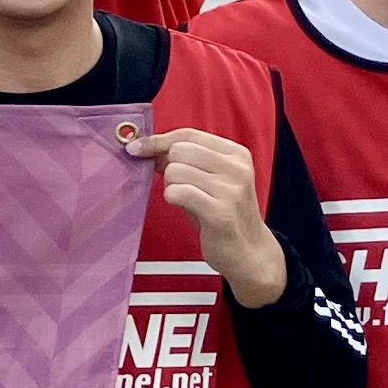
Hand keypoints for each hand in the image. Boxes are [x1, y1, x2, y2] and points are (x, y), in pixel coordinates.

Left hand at [126, 125, 283, 305]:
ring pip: (175, 171)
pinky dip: (172, 198)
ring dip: (171, 186)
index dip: (158, 140)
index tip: (138, 148)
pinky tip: (184, 206)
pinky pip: (178, 192)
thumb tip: (148, 148)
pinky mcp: (220, 213)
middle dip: (167, 168)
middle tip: (178, 186)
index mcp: (237, 155)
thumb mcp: (211, 180)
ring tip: (188, 200)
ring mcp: (231, 190)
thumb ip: (187, 161)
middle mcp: (237, 169)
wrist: (248, 253)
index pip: (189, 134)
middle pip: (179, 151)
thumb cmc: (223, 215)